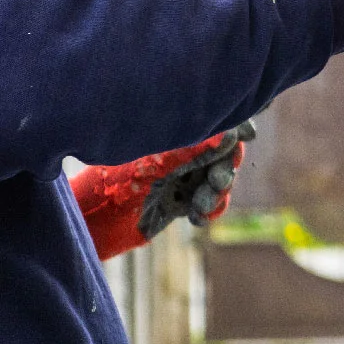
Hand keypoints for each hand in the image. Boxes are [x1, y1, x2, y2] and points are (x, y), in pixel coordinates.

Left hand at [71, 122, 255, 260]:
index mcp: (175, 134)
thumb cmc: (118, 183)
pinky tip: (198, 218)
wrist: (95, 220)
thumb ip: (193, 149)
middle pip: (223, 152)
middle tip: (217, 181)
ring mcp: (182, 177)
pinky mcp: (180, 201)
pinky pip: (210, 204)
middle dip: (225, 166)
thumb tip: (230, 135)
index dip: (235, 128)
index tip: (247, 137)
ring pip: (219, 179)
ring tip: (201, 204)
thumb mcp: (158, 163)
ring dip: (217, 193)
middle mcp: (181, 152)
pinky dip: (210, 210)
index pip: (215, 124)